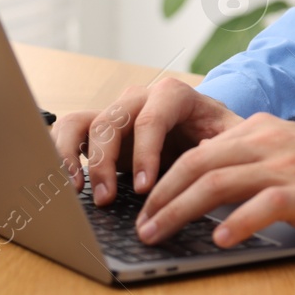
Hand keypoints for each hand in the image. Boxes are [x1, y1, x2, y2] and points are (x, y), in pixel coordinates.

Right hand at [50, 77, 242, 204]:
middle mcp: (139, 98)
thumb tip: (204, 157)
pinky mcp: (101, 129)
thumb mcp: (231, 136)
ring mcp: (117, 112)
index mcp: (173, 95)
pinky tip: (69, 182)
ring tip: (77, 190)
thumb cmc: (217, 131)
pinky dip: (63, 153)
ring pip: (83, 122)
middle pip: (111, 121)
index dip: (145, 154)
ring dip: (74, 156)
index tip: (145, 188)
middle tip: (107, 199)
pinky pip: (72, 131)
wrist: (205, 125)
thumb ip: (226, 143)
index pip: (151, 119)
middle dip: (105, 162)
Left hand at [135, 112, 294, 247]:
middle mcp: (267, 141)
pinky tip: (220, 240)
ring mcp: (287, 165)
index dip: (164, 179)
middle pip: (197, 164)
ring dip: (180, 211)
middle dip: (161, 196)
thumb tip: (202, 186)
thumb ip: (248, 161)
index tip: (143, 205)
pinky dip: (236, 222)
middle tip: (141, 225)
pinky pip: (262, 205)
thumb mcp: (285, 153)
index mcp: (258, 130)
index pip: (197, 151)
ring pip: (217, 183)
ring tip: (158, 234)